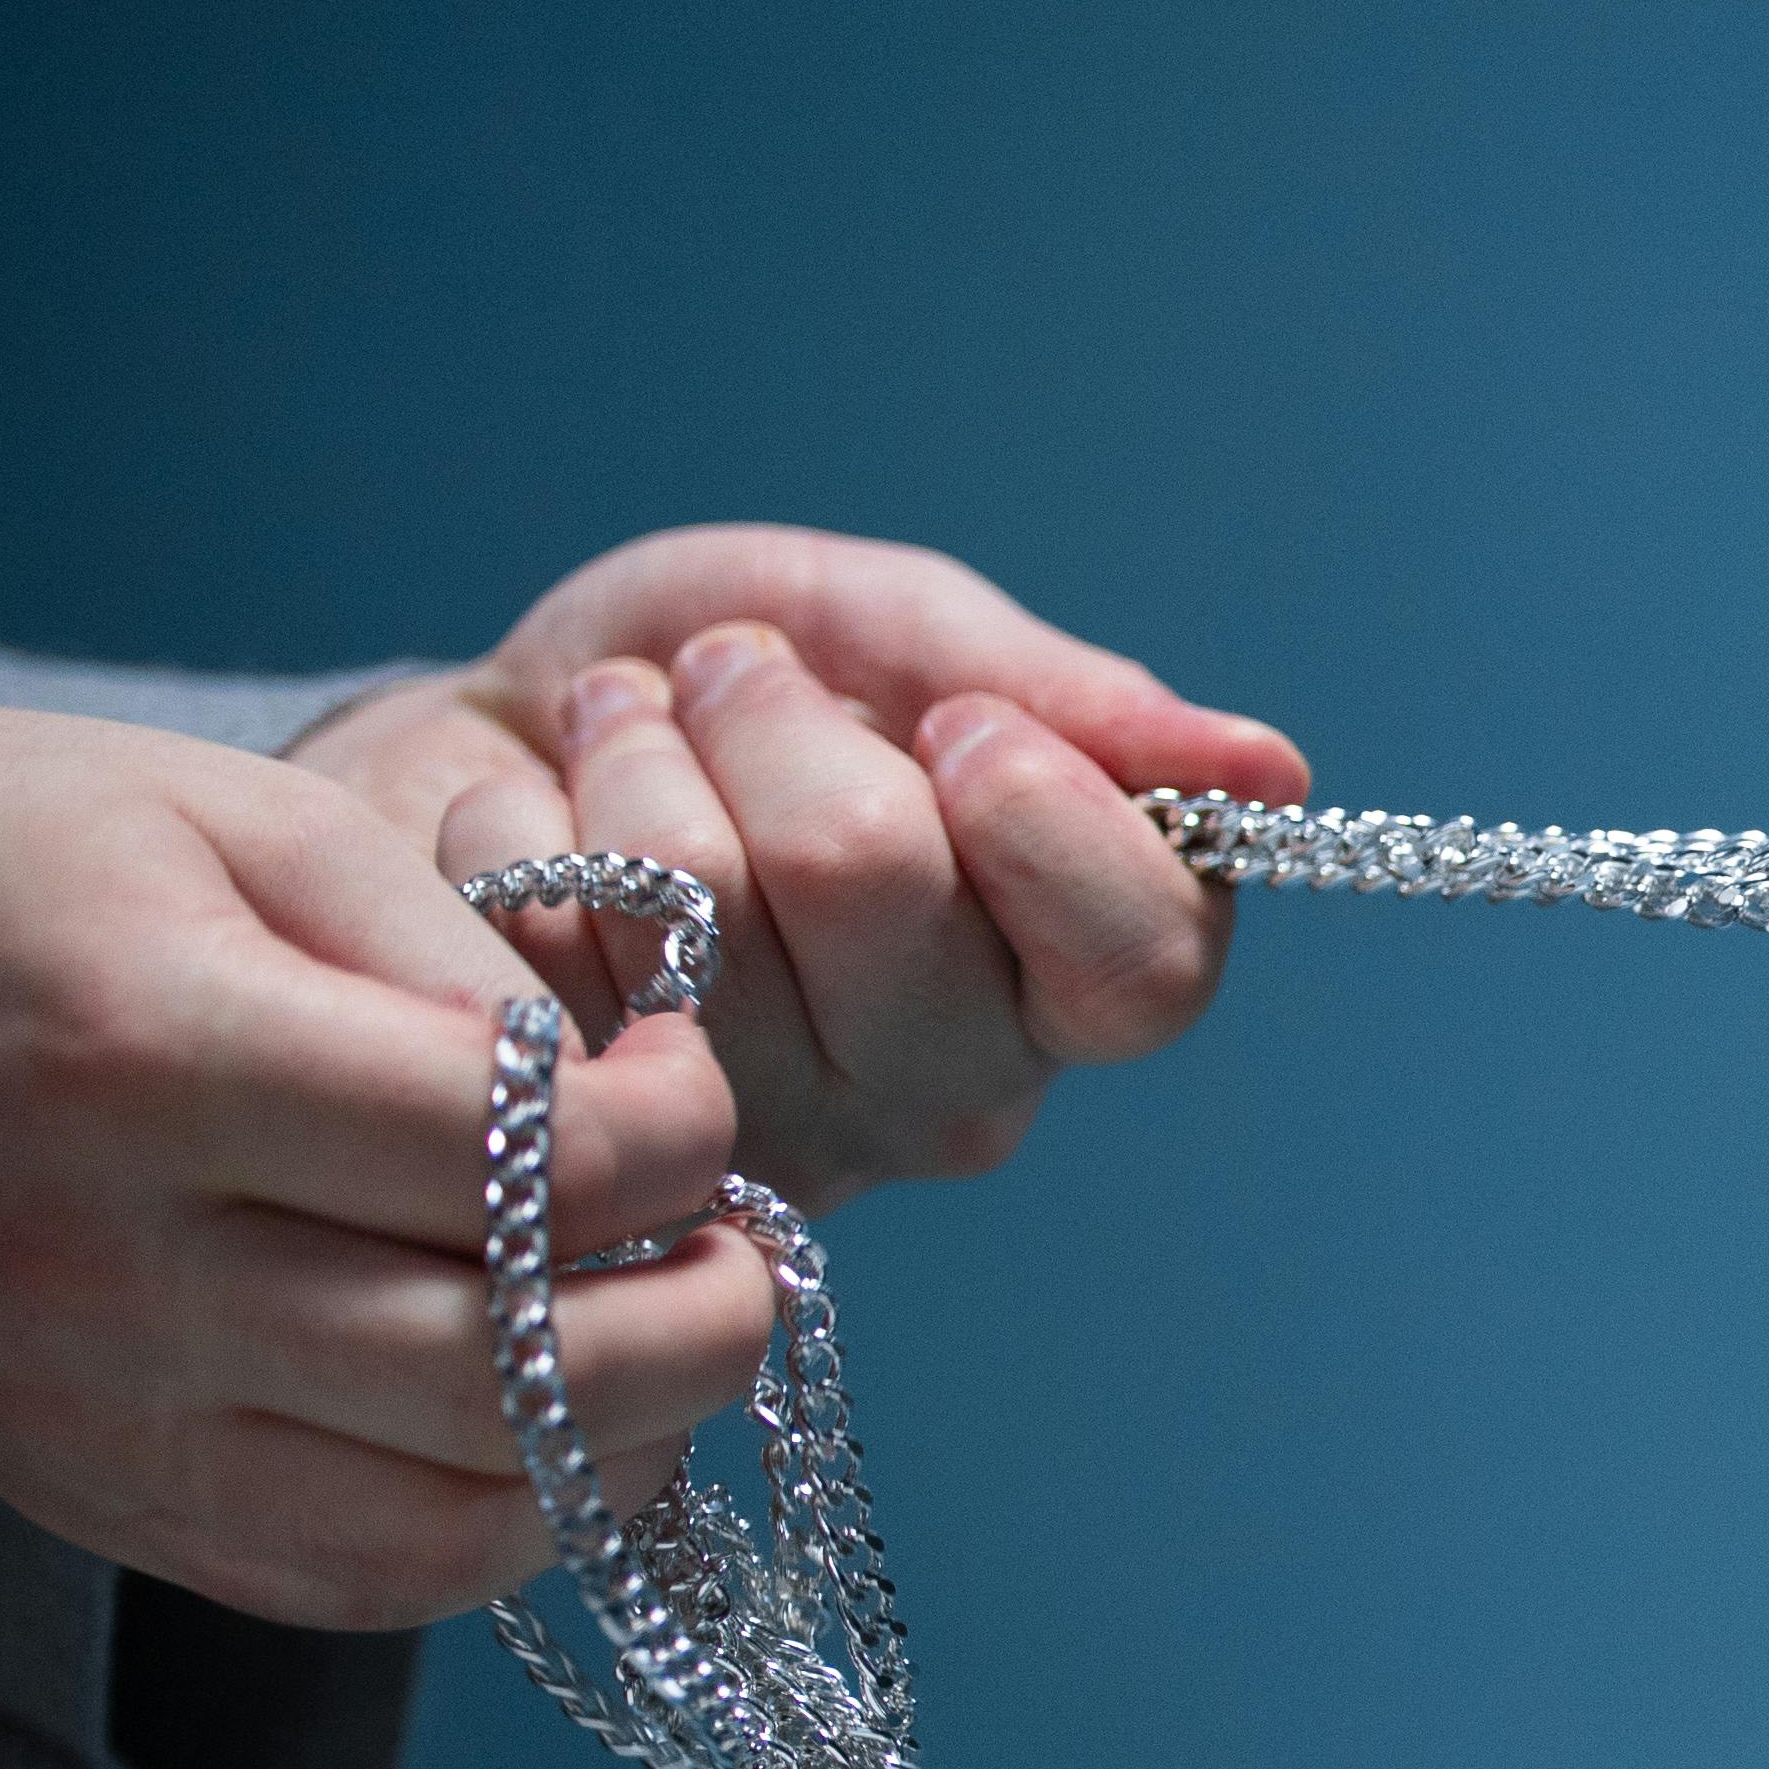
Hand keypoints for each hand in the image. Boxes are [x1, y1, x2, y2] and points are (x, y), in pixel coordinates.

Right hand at [0, 709, 769, 1629]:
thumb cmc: (14, 864)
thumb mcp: (250, 819)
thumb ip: (460, 961)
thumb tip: (642, 1098)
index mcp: (154, 1060)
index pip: (522, 1163)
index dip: (681, 1131)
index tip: (685, 1080)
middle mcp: (114, 1272)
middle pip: (513, 1379)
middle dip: (705, 1322)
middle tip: (733, 1242)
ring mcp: (95, 1418)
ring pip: (454, 1526)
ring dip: (629, 1452)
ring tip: (664, 1339)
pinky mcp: (94, 1501)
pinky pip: (358, 1584)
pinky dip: (504, 1529)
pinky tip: (557, 1426)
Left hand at [291, 525, 1305, 1203]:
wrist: (493, 736)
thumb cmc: (722, 686)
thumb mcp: (899, 636)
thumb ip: (1068, 699)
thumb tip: (1274, 771)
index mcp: (1065, 980)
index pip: (1142, 960)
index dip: (1039, 808)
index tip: (956, 721)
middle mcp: (942, 1092)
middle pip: (878, 878)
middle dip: (781, 718)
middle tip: (736, 678)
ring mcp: (767, 1133)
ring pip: (699, 890)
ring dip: (640, 748)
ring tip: (630, 729)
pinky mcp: (591, 1133)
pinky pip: (547, 916)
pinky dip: (522, 815)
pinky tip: (538, 828)